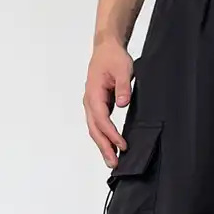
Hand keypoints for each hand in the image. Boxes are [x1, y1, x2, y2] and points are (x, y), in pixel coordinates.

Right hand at [83, 40, 133, 167]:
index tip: (122, 145)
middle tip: (114, 164)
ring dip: (103, 146)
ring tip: (113, 161)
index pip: (102, 118)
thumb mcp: (123, 69)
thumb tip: (123, 103)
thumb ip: (123, 86)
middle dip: (104, 147)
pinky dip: (105, 138)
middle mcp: (89, 101)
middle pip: (94, 129)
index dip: (111, 134)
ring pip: (95, 130)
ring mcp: (92, 105)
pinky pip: (99, 125)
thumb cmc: (113, 58)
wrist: (107, 49)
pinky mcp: (98, 106)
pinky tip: (113, 147)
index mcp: (93, 92)